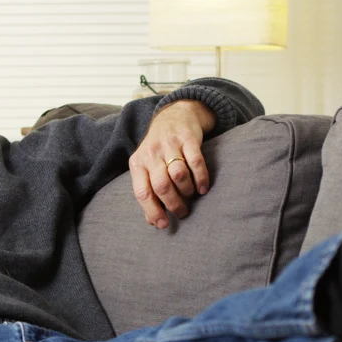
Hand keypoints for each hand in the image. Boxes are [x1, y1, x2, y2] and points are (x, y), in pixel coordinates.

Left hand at [128, 99, 216, 227]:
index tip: (164, 224)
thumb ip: (148, 192)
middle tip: (183, 212)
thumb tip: (152, 221)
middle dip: (173, 203)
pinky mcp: (188, 138)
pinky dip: (201, 178)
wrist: (174, 116)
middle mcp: (151, 153)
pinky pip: (196, 161)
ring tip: (191, 195)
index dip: (152, 211)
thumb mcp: (147, 167)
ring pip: (178, 174)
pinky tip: (203, 187)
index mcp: (138, 163)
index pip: (142, 192)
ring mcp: (169, 144)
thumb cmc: (159, 150)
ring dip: (187, 190)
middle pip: (161, 185)